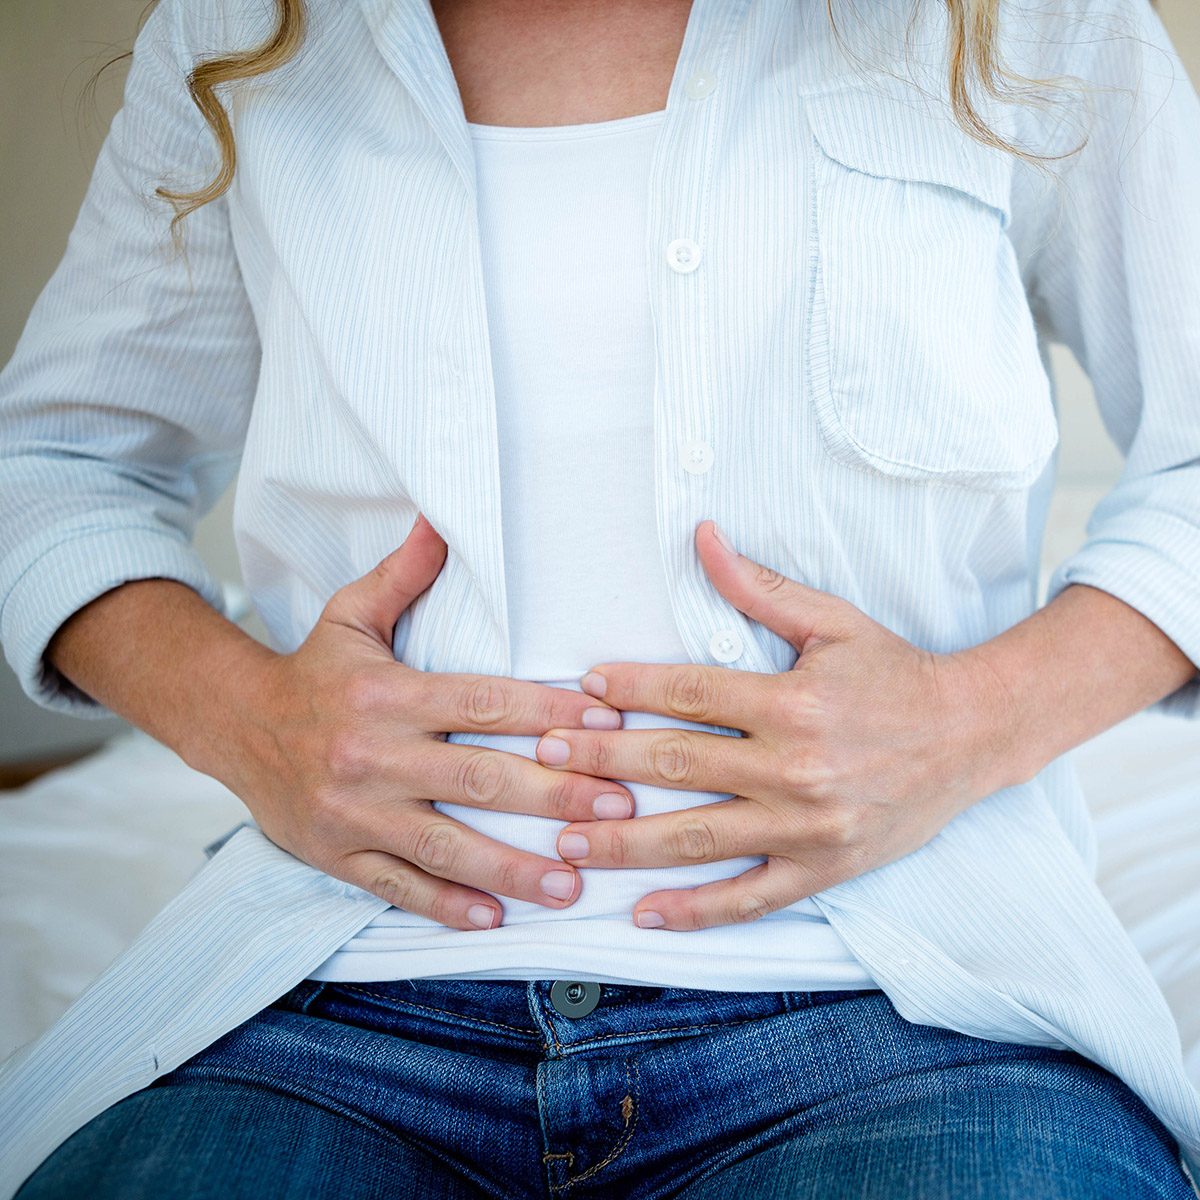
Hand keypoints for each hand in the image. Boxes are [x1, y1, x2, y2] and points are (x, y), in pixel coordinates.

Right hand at [223, 513, 632, 930]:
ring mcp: (354, 812)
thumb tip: (440, 517)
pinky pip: (398, 885)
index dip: (548, 712)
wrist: (231, 724)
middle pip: (477, 778)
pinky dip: (446, 905)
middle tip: (617, 808)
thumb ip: (404, 573)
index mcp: (387, 694)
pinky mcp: (337, 853)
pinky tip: (495, 917)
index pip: (482, 702)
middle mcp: (372, 755)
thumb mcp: (350, 614)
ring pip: (444, 846)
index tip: (606, 724)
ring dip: (513, 868)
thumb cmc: (312, 672)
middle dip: (553, 795)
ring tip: (573, 882)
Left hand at [534, 520, 1012, 930]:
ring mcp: (807, 827)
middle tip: (545, 760)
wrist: (971, 735)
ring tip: (565, 842)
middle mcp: (795, 767)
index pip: (691, 693)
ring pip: (698, 838)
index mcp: (793, 702)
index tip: (581, 688)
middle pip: (677, 764)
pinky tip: (644, 913)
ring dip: (626, 842)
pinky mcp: (822, 868)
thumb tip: (700, 535)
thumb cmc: (895, 674)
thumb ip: (758, 589)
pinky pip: (749, 896)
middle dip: (602, 760)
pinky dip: (695, 909)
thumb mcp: (833, 622)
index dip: (630, 688)